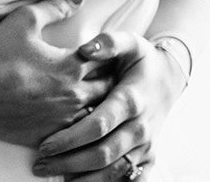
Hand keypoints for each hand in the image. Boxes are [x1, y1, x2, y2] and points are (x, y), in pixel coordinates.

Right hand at [0, 0, 113, 146]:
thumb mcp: (23, 21)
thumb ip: (54, 7)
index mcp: (71, 67)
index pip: (107, 60)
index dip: (112, 55)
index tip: (112, 53)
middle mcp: (74, 95)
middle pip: (109, 89)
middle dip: (111, 80)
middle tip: (111, 73)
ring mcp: (64, 119)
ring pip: (99, 115)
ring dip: (102, 105)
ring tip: (102, 98)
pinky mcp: (53, 136)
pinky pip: (81, 135)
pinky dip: (85, 127)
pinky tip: (82, 122)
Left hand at [31, 32, 187, 179]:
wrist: (169, 78)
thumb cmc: (140, 59)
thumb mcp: (129, 41)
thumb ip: (107, 43)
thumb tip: (86, 49)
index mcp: (131, 100)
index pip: (98, 126)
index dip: (71, 138)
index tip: (44, 144)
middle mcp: (140, 127)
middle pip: (103, 153)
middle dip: (69, 162)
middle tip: (40, 164)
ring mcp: (146, 145)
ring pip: (114, 171)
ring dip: (84, 178)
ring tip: (53, 174)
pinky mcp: (149, 156)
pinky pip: (131, 179)